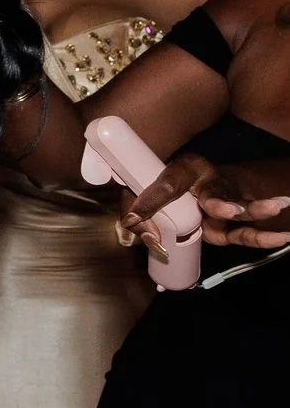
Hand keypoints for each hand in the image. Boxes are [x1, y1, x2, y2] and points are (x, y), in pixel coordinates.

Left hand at [128, 152, 289, 249]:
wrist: (197, 186)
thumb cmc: (168, 187)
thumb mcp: (147, 190)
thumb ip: (137, 205)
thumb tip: (133, 224)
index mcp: (186, 169)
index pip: (171, 180)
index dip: (153, 199)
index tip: (134, 218)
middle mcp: (210, 183)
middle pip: (216, 193)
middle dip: (220, 204)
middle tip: (230, 210)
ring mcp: (227, 201)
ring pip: (242, 208)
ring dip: (257, 210)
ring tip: (277, 206)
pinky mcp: (234, 222)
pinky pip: (248, 231)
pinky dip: (265, 237)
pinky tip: (284, 238)